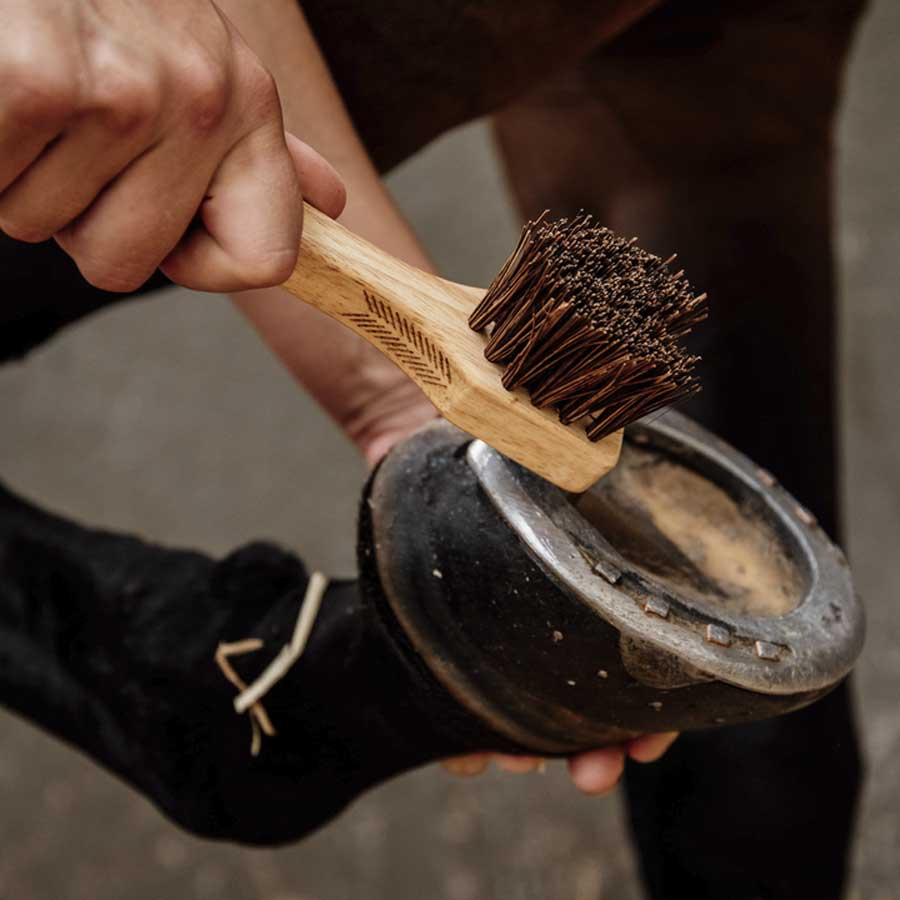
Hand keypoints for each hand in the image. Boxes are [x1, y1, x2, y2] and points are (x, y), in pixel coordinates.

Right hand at [0, 0, 343, 292]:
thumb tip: (327, 200)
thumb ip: (251, 147)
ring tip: (39, 94)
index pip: (264, 261)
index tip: (167, 226)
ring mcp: (125, 93)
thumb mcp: (203, 67)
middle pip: (125, 263)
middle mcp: (204, 100)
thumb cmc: (108, 9)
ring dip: (25, 175)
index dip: (200, 265)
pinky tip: (4, 87)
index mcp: (251, 107)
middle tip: (72, 134)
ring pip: (44, 226)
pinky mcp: (38, 82)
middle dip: (80, 218)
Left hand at [346, 375, 679, 795]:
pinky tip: (459, 752)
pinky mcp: (462, 616)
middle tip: (590, 773)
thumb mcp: (549, 415)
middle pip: (600, 686)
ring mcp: (513, 609)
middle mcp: (567, 591)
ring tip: (511, 762)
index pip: (649, 642)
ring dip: (534, 743)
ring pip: (537, 696)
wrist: (418, 408)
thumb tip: (606, 441)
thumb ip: (581, 432)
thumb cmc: (498, 404)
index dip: (658, 699)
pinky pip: (469, 683)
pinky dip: (466, 725)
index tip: (645, 740)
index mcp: (606, 555)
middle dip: (600, 741)